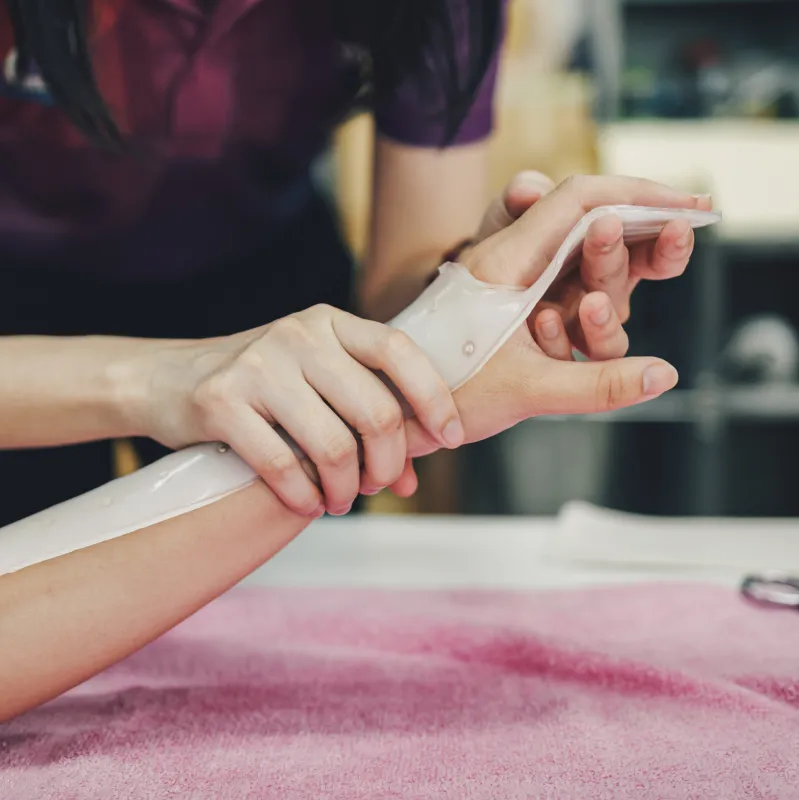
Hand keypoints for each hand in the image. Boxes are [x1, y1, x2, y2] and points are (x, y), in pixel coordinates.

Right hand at [134, 306, 463, 516]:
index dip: (434, 398)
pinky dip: (303, 498)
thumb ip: (363, 418)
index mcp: (330, 323)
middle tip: (376, 485)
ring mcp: (258, 365)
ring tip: (339, 500)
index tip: (452, 439)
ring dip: (345, 489)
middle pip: (375, 411)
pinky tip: (307, 505)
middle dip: (387, 463)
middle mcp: (299, 335)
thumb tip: (409, 482)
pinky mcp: (221, 402)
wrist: (169, 380)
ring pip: (333, 446)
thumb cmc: (261, 388)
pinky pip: (283, 466)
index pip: (399, 351)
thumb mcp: (315, 383)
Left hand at [402, 175, 710, 460]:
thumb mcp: (526, 390)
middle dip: (639, 235)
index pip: (581, 200)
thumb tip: (664, 375)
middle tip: (681, 238)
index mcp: (508, 262)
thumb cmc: (442, 394)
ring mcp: (516, 284)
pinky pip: (569, 297)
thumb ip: (598, 384)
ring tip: (592, 317)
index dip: (639, 195)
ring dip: (612, 284)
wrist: (393, 409)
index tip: (689, 206)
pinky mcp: (520, 308)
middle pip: (590, 225)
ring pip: (584, 265)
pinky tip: (577, 331)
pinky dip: (592, 316)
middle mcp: (513, 263)